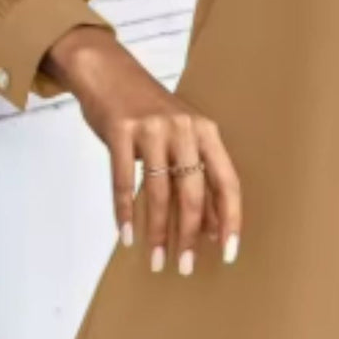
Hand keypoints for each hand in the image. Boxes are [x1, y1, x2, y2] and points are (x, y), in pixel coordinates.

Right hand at [41, 26, 241, 273]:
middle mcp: (184, 129)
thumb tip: (211, 229)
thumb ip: (197, 177)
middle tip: (185, 267)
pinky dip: (125, 212)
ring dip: (158, 232)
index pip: (227, 182)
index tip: (229, 253)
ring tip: (157, 260)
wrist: (107, 71)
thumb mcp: (180, 138)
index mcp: (206, 131)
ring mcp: (152, 128)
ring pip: (159, 192)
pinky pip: (124, 181)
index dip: (230, 219)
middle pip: (193, 192)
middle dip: (189, 235)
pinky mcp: (120, 130)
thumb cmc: (148, 113)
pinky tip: (126, 236)